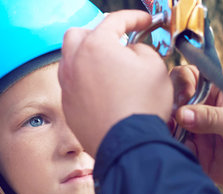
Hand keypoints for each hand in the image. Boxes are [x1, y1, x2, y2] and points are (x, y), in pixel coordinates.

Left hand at [59, 10, 173, 155]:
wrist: (129, 146)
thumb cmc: (143, 106)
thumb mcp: (155, 67)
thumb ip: (142, 50)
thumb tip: (132, 52)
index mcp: (96, 46)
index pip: (115, 20)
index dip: (134, 18)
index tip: (145, 22)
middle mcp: (74, 63)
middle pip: (79, 35)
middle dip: (99, 33)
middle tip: (118, 41)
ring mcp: (67, 87)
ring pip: (71, 61)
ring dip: (89, 59)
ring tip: (110, 67)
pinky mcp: (68, 109)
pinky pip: (74, 86)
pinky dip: (87, 83)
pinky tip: (104, 92)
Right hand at [171, 65, 222, 193]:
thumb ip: (209, 117)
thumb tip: (180, 114)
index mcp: (214, 93)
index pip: (186, 79)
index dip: (178, 86)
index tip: (181, 99)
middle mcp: (202, 111)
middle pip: (173, 105)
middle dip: (167, 112)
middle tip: (171, 122)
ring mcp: (199, 134)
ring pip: (172, 130)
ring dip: (169, 134)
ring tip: (173, 140)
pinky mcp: (199, 157)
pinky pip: (180, 152)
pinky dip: (175, 153)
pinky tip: (180, 154)